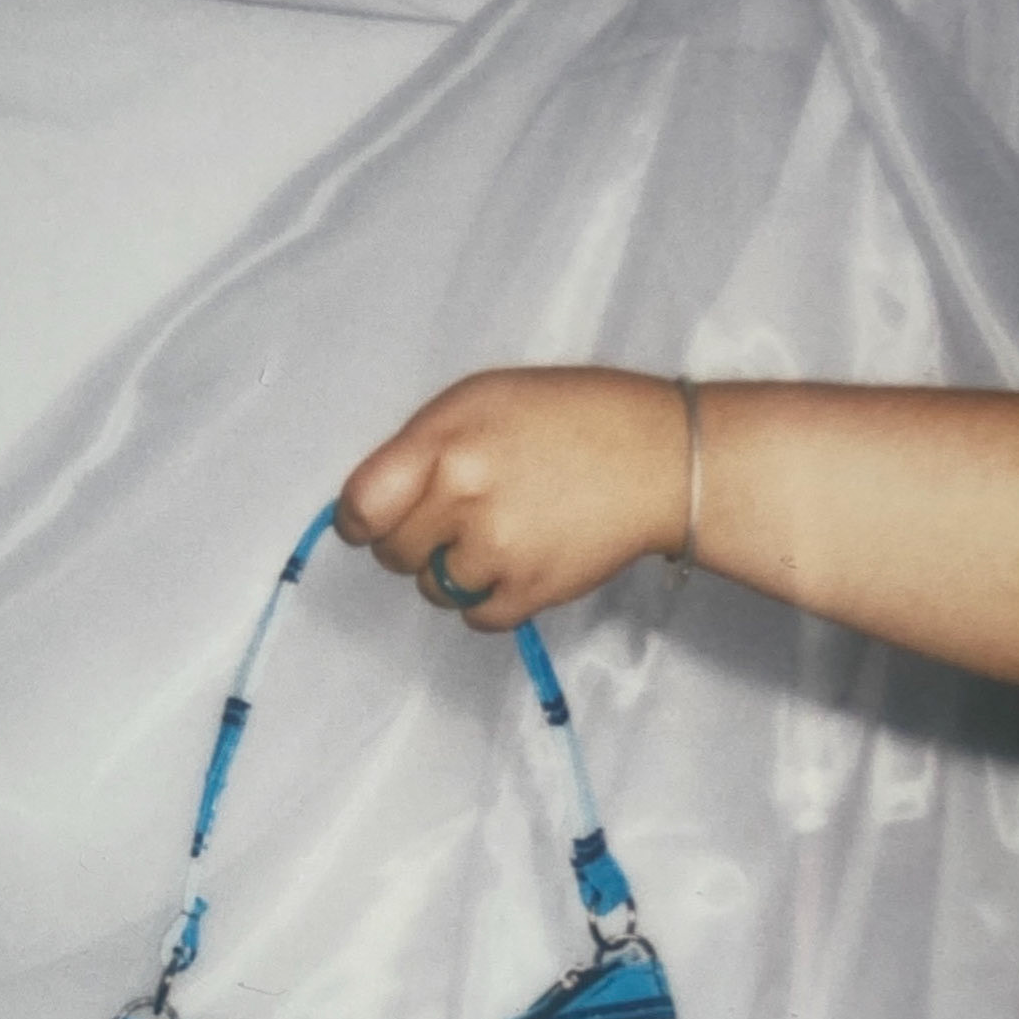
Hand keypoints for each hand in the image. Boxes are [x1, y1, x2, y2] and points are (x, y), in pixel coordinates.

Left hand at [335, 368, 691, 629]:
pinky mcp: (530, 592)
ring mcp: (498, 551)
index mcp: (445, 443)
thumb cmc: (568, 417)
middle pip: (394, 554)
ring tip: (497, 536)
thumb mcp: (483, 400)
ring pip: (434, 590)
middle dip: (412, 542)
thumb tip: (373, 503)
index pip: (362, 506)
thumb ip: (423, 448)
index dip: (360, 520)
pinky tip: (516, 563)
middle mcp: (464, 498)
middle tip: (452, 520)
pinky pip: (477, 617)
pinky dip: (489, 599)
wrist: (657, 457)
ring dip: (453, 573)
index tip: (372, 523)